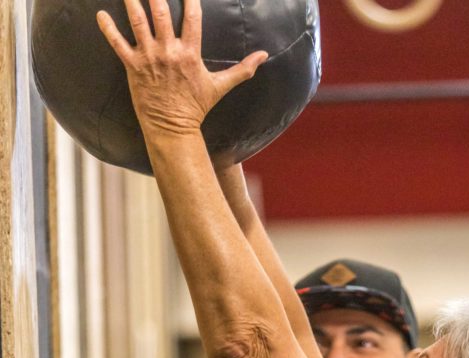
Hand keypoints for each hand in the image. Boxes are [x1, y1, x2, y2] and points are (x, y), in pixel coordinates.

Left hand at [97, 0, 267, 138]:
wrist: (172, 129)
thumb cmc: (195, 107)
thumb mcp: (220, 86)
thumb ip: (242, 69)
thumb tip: (264, 56)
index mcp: (190, 53)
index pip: (192, 16)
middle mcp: (168, 52)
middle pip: (160, 11)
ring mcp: (149, 58)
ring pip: (137, 21)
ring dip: (130, 0)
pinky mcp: (132, 67)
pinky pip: (117, 44)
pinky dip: (107, 28)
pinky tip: (100, 14)